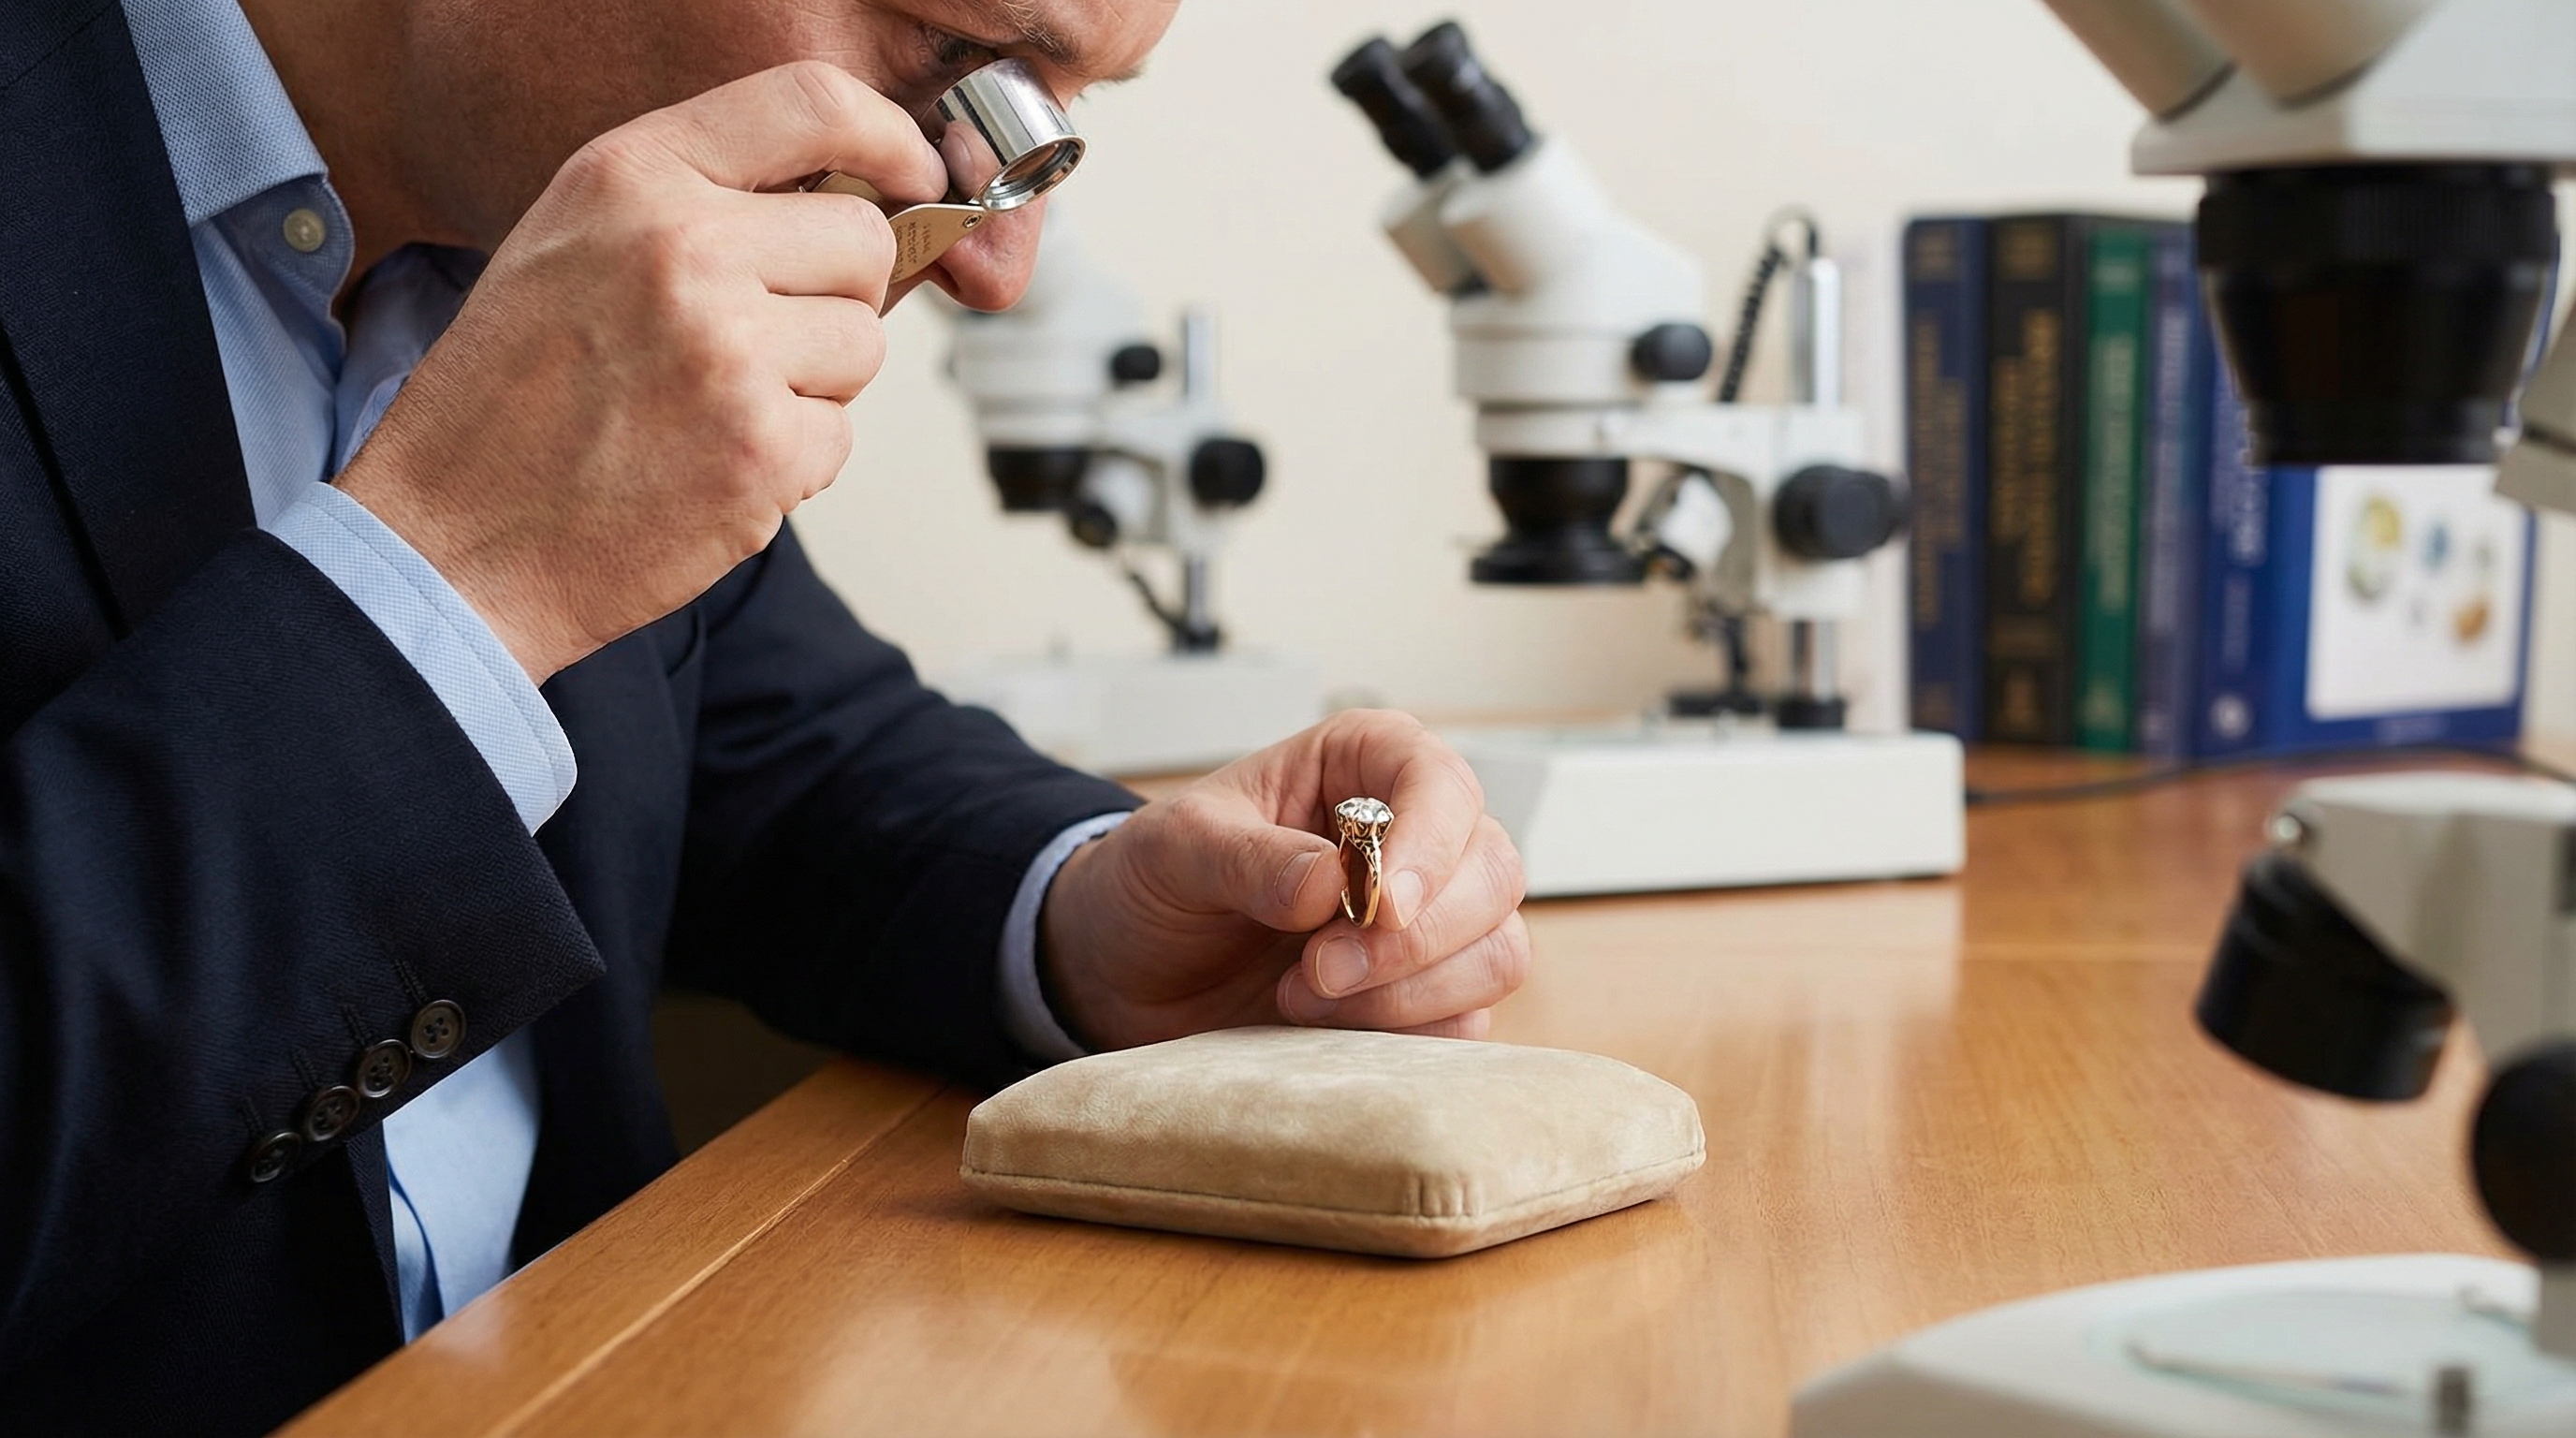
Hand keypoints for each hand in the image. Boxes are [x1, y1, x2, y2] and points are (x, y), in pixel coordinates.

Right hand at [336, 63, 947, 681]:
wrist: (452, 536)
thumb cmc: (513, 397)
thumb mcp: (576, 241)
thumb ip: (702, 198)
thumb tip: (858, 193)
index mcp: (633, 177)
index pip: (816, 103)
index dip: (893, 139)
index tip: (916, 174)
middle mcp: (684, 249)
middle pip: (863, 240)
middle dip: (833, 296)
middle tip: (750, 343)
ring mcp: (728, 353)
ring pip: (863, 344)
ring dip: (812, 385)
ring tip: (708, 408)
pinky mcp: (761, 451)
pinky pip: (840, 437)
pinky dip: (791, 462)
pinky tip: (706, 466)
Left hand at [1038, 710, 1530, 1049]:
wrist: (1128, 972)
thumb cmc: (1157, 883)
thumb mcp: (1175, 850)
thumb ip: (1248, 859)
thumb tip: (1331, 883)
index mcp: (1367, 764)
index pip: (1444, 786)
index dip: (1429, 847)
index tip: (1378, 906)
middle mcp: (1417, 835)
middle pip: (1492, 876)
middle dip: (1411, 939)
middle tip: (1315, 972)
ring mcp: (1431, 919)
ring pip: (1496, 953)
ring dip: (1406, 993)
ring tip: (1301, 998)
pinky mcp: (1426, 995)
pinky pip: (1467, 1021)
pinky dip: (1406, 1034)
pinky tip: (1326, 1027)